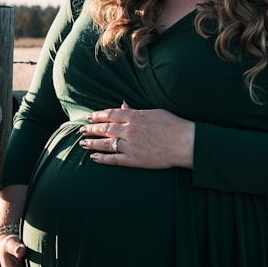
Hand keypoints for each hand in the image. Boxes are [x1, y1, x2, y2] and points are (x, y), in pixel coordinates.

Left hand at [78, 101, 194, 168]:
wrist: (185, 143)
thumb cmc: (173, 125)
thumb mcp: (154, 112)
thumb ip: (136, 111)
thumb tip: (122, 106)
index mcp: (135, 117)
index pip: (110, 115)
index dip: (98, 116)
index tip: (89, 116)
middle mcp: (130, 131)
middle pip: (105, 129)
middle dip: (91, 129)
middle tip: (81, 130)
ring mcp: (131, 146)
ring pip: (106, 144)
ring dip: (93, 143)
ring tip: (82, 143)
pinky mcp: (135, 160)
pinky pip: (114, 160)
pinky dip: (103, 159)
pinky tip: (94, 158)